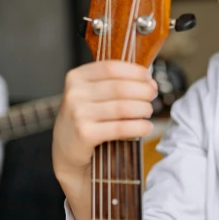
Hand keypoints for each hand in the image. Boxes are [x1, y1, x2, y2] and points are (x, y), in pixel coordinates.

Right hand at [53, 60, 156, 180]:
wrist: (66, 151)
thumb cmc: (85, 120)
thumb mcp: (90, 96)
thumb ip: (114, 84)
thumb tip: (149, 82)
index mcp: (77, 77)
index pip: (111, 67)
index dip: (135, 72)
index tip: (148, 78)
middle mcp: (75, 93)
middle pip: (120, 87)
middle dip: (143, 91)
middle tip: (152, 96)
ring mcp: (78, 114)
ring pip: (122, 107)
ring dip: (143, 109)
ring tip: (148, 112)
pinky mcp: (85, 134)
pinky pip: (120, 128)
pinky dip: (139, 127)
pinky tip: (146, 127)